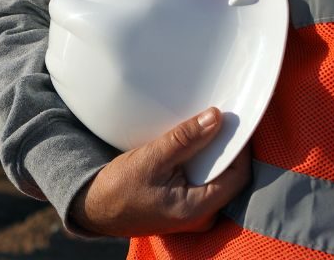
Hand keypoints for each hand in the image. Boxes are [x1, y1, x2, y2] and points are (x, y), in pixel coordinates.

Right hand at [70, 107, 250, 236]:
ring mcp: (193, 213)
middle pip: (229, 176)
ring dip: (210, 154)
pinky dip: (198, 163)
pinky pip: (203, 181)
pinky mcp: (184, 206)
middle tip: (215, 121)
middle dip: (224, 148)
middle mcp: (201, 216)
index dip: (239, 147)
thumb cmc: (118, 189)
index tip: (232, 121)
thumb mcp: (151, 158)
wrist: (94, 208)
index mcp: (197, 209)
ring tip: (199, 131)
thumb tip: (215, 118)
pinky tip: (188, 148)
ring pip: (216, 177)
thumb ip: (185, 139)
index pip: (237, 175)